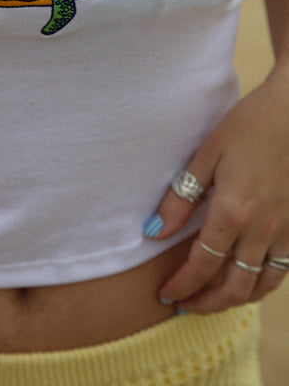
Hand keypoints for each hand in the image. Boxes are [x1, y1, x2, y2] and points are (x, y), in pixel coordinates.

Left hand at [144, 67, 288, 312]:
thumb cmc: (248, 125)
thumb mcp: (206, 155)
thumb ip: (180, 198)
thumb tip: (153, 233)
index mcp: (233, 211)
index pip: (202, 265)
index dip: (182, 285)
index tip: (165, 294)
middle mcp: (262, 229)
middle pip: (234, 287)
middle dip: (205, 303)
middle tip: (184, 304)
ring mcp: (286, 230)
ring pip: (262, 285)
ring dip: (235, 299)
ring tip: (211, 298)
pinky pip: (282, 270)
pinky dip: (262, 284)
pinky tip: (246, 278)